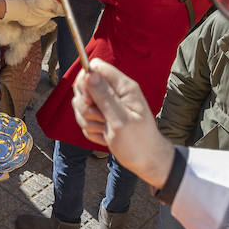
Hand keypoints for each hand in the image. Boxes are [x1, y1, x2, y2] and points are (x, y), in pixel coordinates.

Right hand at [72, 59, 174, 188]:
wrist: (146, 161)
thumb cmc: (139, 142)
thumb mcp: (120, 120)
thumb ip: (104, 96)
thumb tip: (89, 73)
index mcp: (123, 87)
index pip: (95, 67)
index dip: (85, 80)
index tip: (89, 99)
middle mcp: (114, 93)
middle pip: (83, 86)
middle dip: (85, 105)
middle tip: (101, 118)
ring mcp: (107, 105)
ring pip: (81, 105)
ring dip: (88, 121)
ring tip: (105, 130)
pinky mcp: (101, 118)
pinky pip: (84, 119)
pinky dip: (91, 130)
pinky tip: (105, 137)